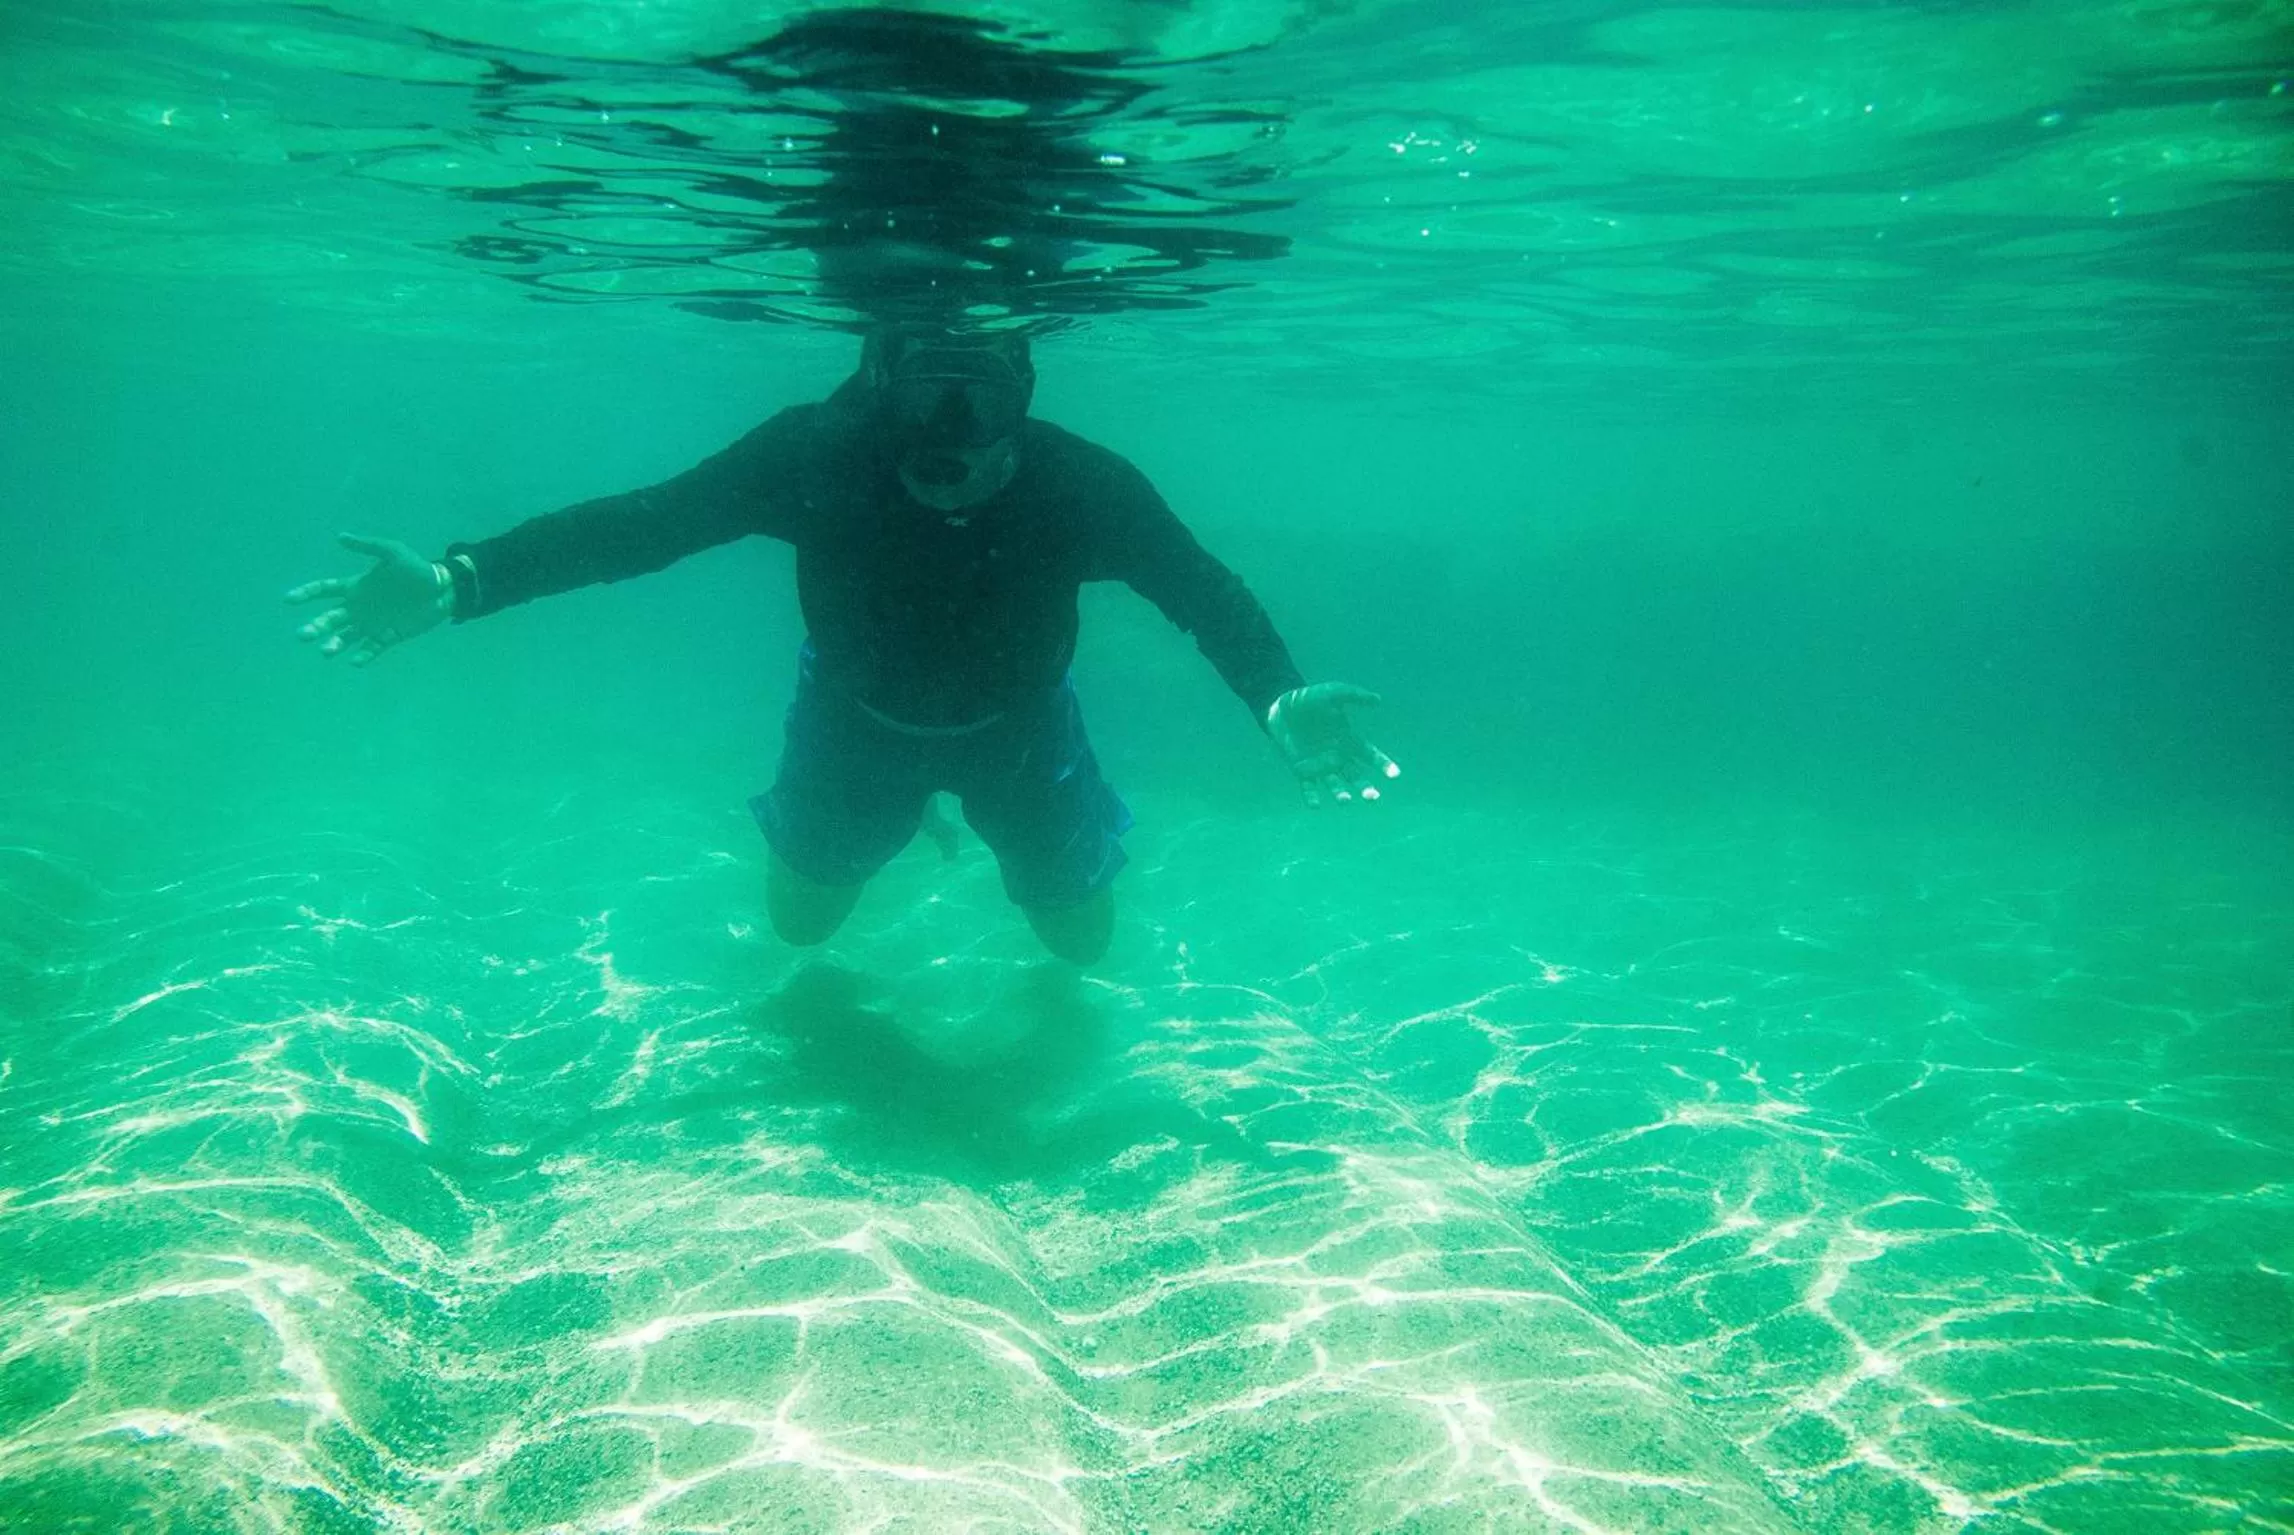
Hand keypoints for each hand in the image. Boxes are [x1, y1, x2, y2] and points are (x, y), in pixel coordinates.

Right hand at [286, 534, 450, 666]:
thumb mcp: (394, 552)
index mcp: (355, 587)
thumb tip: (340, 537)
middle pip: (330, 618)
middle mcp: (358, 608)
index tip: (288, 599)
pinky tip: (355, 661)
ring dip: (335, 644)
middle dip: (316, 627)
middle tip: (303, 635)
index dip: (305, 593)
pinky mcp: (388, 637)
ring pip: (347, 637)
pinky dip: (363, 655)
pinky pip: (372, 649)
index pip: (324, 590)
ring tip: (326, 651)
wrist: (442, 590)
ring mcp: (372, 624)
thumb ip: (369, 547)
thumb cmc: (417, 569)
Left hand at [1266, 682, 1399, 806]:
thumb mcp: (1333, 692)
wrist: (1282, 707)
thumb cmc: (1311, 699)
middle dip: (1365, 788)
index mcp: (1350, 741)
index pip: (1371, 755)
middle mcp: (1339, 758)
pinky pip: (1309, 788)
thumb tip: (1378, 700)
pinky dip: (1312, 797)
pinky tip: (1315, 805)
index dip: (1384, 765)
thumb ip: (1354, 695)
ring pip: (1335, 785)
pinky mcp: (1302, 772)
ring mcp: (1321, 767)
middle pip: (1356, 777)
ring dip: (1341, 794)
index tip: (1395, 774)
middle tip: (1372, 797)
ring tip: (1345, 800)